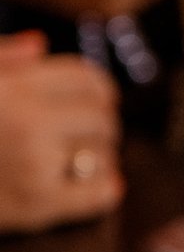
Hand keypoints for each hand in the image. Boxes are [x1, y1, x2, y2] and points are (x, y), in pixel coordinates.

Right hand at [0, 32, 123, 233]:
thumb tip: (39, 45)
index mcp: (11, 88)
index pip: (87, 80)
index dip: (98, 90)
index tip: (96, 100)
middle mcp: (28, 122)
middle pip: (102, 118)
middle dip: (98, 126)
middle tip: (86, 136)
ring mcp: (35, 165)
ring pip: (104, 155)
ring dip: (98, 158)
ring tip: (78, 161)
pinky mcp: (36, 206)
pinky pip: (100, 194)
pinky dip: (104, 189)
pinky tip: (89, 186)